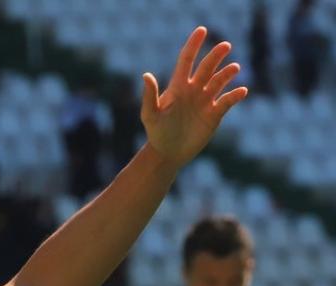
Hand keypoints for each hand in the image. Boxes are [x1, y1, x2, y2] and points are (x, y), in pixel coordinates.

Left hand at [141, 27, 247, 168]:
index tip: (201, 30)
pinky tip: (242, 91)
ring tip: (234, 68)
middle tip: (225, 45)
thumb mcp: (150, 114)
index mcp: (178, 87)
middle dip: (215, 56)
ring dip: (227, 73)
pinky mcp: (215, 114)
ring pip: (219, 81)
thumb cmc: (156, 132)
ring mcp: (205, 101)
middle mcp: (193, 90)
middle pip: (207, 67)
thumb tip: (146, 75)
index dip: (194, 44)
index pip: (186, 60)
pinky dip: (236, 95)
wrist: (168, 152)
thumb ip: (149, 95)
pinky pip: (228, 101)